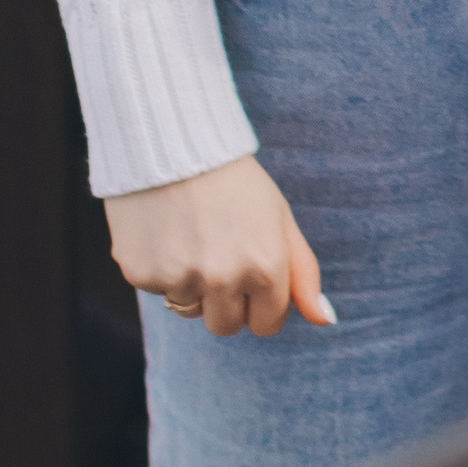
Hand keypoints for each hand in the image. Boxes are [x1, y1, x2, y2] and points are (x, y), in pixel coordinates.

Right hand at [106, 152, 333, 340]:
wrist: (173, 139)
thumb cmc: (234, 180)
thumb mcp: (278, 217)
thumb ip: (303, 273)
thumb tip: (326, 322)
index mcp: (264, 266)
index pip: (267, 324)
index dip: (261, 301)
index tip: (251, 274)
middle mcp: (223, 278)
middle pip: (226, 327)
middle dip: (226, 301)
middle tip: (219, 252)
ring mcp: (180, 279)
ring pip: (189, 311)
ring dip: (192, 286)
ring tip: (191, 236)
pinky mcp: (141, 274)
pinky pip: (157, 290)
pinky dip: (160, 267)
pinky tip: (164, 230)